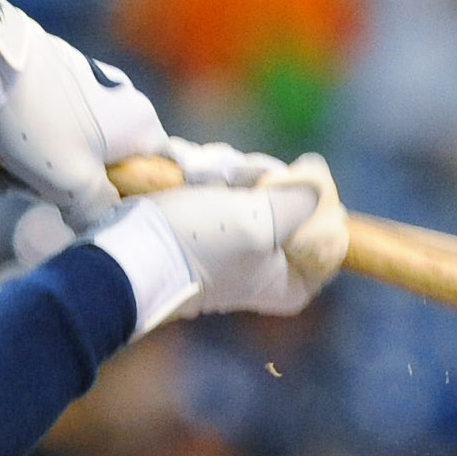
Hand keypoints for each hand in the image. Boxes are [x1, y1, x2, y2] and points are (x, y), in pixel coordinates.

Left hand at [0, 0, 166, 227]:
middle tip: (27, 191)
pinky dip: (22, 141)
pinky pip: (45, 122)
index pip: (157, 171)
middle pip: (103, 163)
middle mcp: (120, 99)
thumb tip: (99, 220)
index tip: (94, 208)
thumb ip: (97, 210)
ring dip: (32, 168)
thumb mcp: (72, 184)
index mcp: (139, 122)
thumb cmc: (37, 123)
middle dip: (61, 185)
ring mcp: (85, 84)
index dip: (128, 197)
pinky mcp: (52, 76)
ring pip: (66, 145)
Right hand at [30, 153, 346, 334]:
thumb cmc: (192, 245)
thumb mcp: (257, 222)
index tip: (278, 193)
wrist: (123, 252)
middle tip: (237, 181)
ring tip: (205, 178)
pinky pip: (231, 187)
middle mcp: (271, 266)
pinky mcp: (212, 223)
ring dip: (236, 172)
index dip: (313, 202)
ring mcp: (240, 242)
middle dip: (267, 182)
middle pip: (298, 204)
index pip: (333, 231)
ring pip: (263, 188)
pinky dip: (215, 175)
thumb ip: (301, 200)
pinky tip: (194, 176)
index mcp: (293, 283)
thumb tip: (318, 180)